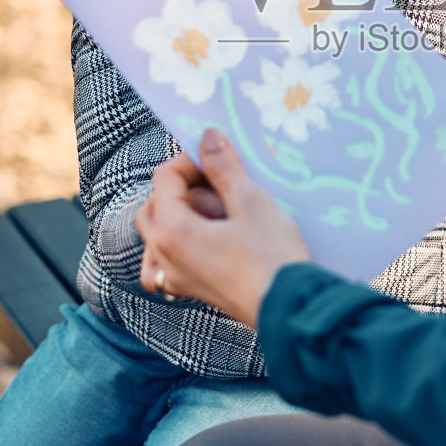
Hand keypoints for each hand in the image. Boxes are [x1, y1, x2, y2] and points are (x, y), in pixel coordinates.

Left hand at [135, 129, 309, 326]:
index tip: (220, 158)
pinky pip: (164, 265)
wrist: (290, 307)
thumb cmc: (271, 254)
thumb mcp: (250, 201)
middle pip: (154, 206)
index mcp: (172, 231)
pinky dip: (173, 248)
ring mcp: (176, 278)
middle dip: (181, 187)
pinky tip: (197, 242)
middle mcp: (164, 256)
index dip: (190, 160)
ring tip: (208, 209)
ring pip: (156, 236)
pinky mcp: (192, 291)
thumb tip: (207, 138)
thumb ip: (224, 167)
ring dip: (175, 215)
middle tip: (217, 181)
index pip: (165, 179)